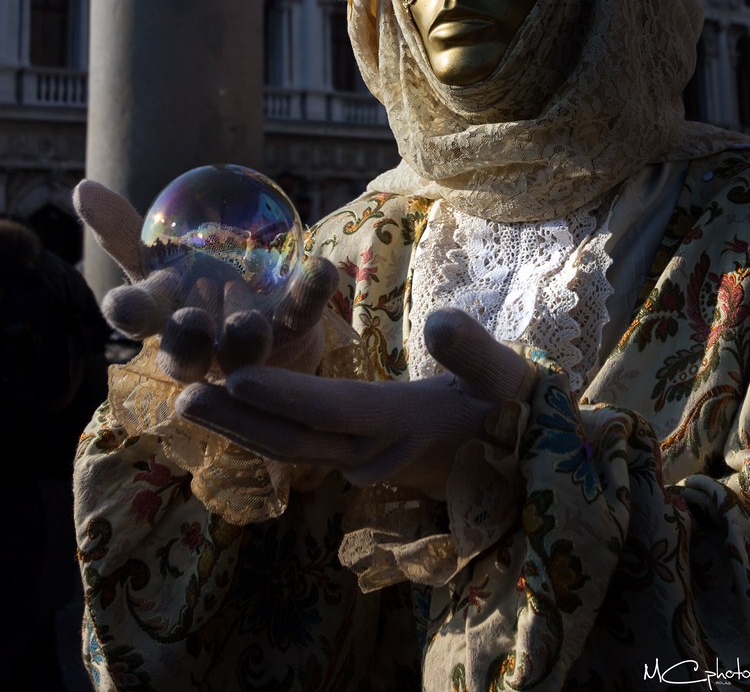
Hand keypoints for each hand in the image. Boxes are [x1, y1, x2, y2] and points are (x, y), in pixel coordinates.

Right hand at [73, 179, 335, 381]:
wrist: (261, 320)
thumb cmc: (195, 287)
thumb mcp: (157, 260)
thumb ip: (122, 230)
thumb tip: (81, 187)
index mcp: (161, 320)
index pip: (136, 318)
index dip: (128, 313)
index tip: (122, 304)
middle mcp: (199, 346)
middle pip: (184, 353)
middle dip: (186, 341)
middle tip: (191, 321)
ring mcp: (246, 351)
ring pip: (242, 352)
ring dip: (244, 337)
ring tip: (250, 322)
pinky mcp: (291, 340)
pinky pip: (301, 316)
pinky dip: (309, 293)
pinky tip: (321, 267)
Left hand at [176, 308, 533, 498]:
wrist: (530, 465)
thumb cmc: (518, 411)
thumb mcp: (507, 376)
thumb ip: (475, 351)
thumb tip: (441, 321)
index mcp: (402, 424)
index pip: (332, 409)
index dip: (283, 393)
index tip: (233, 374)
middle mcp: (375, 451)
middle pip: (294, 441)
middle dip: (238, 420)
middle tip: (181, 396)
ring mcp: (367, 460)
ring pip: (292, 451)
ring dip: (241, 429)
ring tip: (190, 401)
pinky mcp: (365, 457)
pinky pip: (304, 449)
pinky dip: (265, 431)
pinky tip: (234, 410)